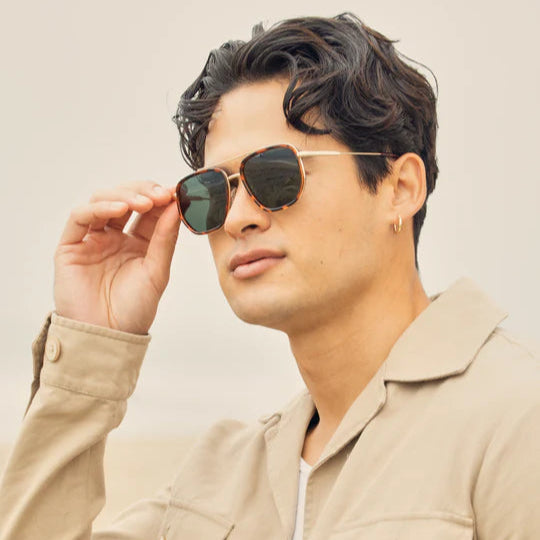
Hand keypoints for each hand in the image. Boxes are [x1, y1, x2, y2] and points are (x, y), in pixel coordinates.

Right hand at [53, 181, 180, 333]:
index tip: (176, 192)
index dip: (161, 198)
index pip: (149, 211)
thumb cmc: (134, 309)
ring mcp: (93, 240)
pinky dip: (99, 208)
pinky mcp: (71, 246)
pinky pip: (81, 218)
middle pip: (127, 200)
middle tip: (161, 194)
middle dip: (144, 192)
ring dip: (124, 196)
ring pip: (103, 202)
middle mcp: (116, 238)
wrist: (108, 336)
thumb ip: (165, 239)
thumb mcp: (157, 272)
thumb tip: (175, 206)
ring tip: (144, 202)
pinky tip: (119, 208)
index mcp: (139, 243)